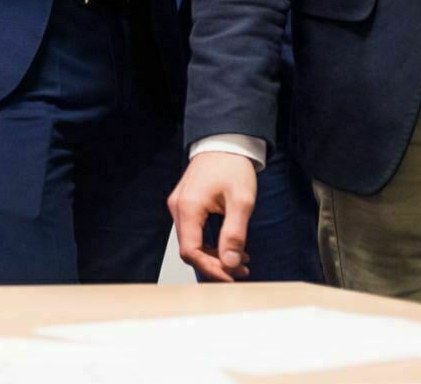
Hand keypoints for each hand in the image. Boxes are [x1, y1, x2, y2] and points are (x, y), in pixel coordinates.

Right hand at [169, 151, 256, 280]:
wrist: (224, 144)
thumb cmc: (232, 167)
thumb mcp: (241, 202)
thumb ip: (234, 234)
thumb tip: (230, 264)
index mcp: (188, 207)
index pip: (191, 251)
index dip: (211, 269)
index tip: (233, 276)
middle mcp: (178, 208)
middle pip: (189, 250)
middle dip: (215, 265)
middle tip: (242, 270)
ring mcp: (179, 206)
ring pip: (191, 243)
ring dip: (214, 256)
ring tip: (240, 259)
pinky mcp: (185, 205)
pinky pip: (193, 233)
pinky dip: (209, 244)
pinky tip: (229, 246)